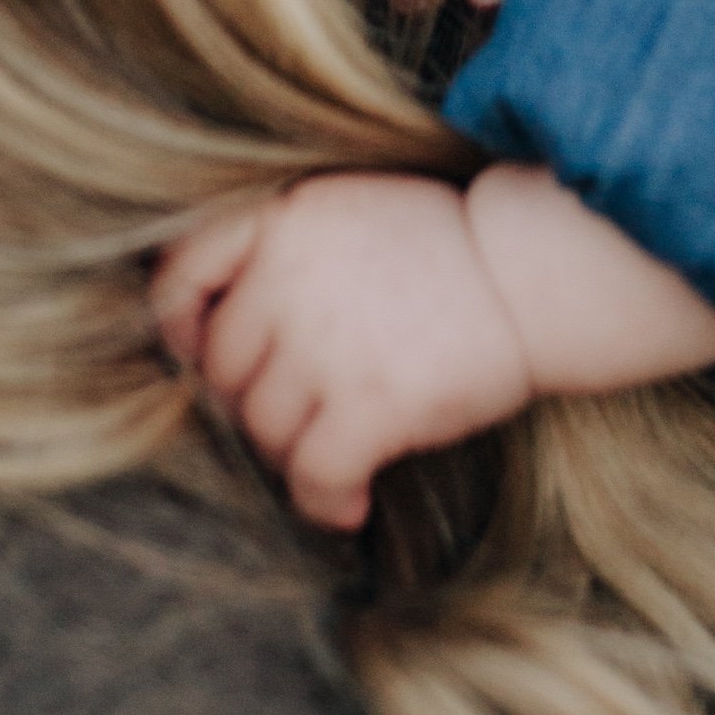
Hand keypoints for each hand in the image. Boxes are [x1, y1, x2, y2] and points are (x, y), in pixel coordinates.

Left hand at [151, 175, 533, 531]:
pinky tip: (351, 504)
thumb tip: (216, 330)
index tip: (198, 355)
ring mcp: (327, 340)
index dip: (178, 324)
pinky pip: (311, 477)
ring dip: (294, 454)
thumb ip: (285, 250)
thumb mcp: (353, 210)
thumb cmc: (451, 248)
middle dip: (257, 402)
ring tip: (338, 453)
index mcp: (287, 216)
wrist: (536, 275)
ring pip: (263, 430)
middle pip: (225, 370)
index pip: (184, 269)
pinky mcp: (369, 402)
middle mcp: (292, 274)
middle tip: (306, 415)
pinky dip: (324, 501)